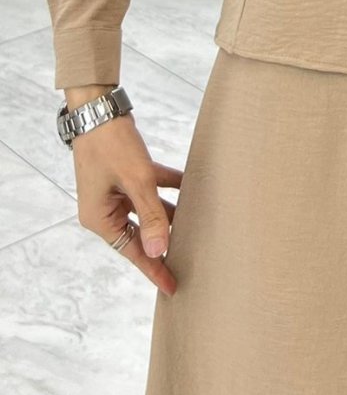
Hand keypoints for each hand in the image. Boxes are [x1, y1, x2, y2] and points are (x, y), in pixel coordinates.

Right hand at [72, 113, 183, 295]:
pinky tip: (194, 187)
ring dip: (171, 214)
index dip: (154, 269)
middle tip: (192, 261)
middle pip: (141, 233)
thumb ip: (151, 216)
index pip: (132, 251)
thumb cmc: (111, 145)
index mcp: (100, 218)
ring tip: (198, 228)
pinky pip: (153, 186)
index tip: (173, 287)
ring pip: (150, 210)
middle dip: (165, 243)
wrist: (99, 107)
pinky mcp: (127, 174)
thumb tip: (160, 250)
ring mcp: (116, 191)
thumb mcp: (136, 182)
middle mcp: (106, 209)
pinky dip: (171, 187)